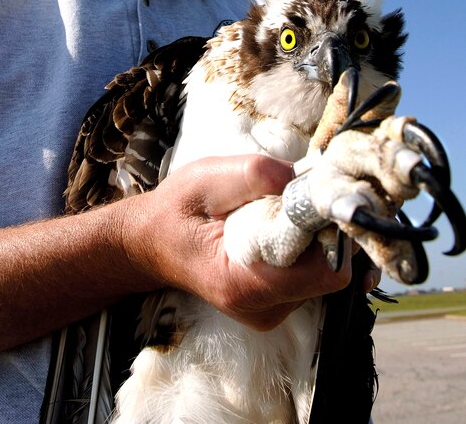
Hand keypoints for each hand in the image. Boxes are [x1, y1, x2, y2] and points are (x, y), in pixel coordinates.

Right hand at [124, 155, 352, 330]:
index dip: (333, 231)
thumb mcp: (208, 177)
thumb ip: (258, 175)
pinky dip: (310, 248)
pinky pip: (314, 275)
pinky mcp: (278, 304)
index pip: (325, 272)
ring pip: (327, 273)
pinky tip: (286, 229)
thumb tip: (309, 177)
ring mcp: (272, 311)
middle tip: (306, 196)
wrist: (153, 241)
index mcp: (244, 284)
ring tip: (287, 212)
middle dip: (327, 230)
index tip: (323, 197)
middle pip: (332, 273)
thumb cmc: (179, 208)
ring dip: (318, 237)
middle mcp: (263, 309)